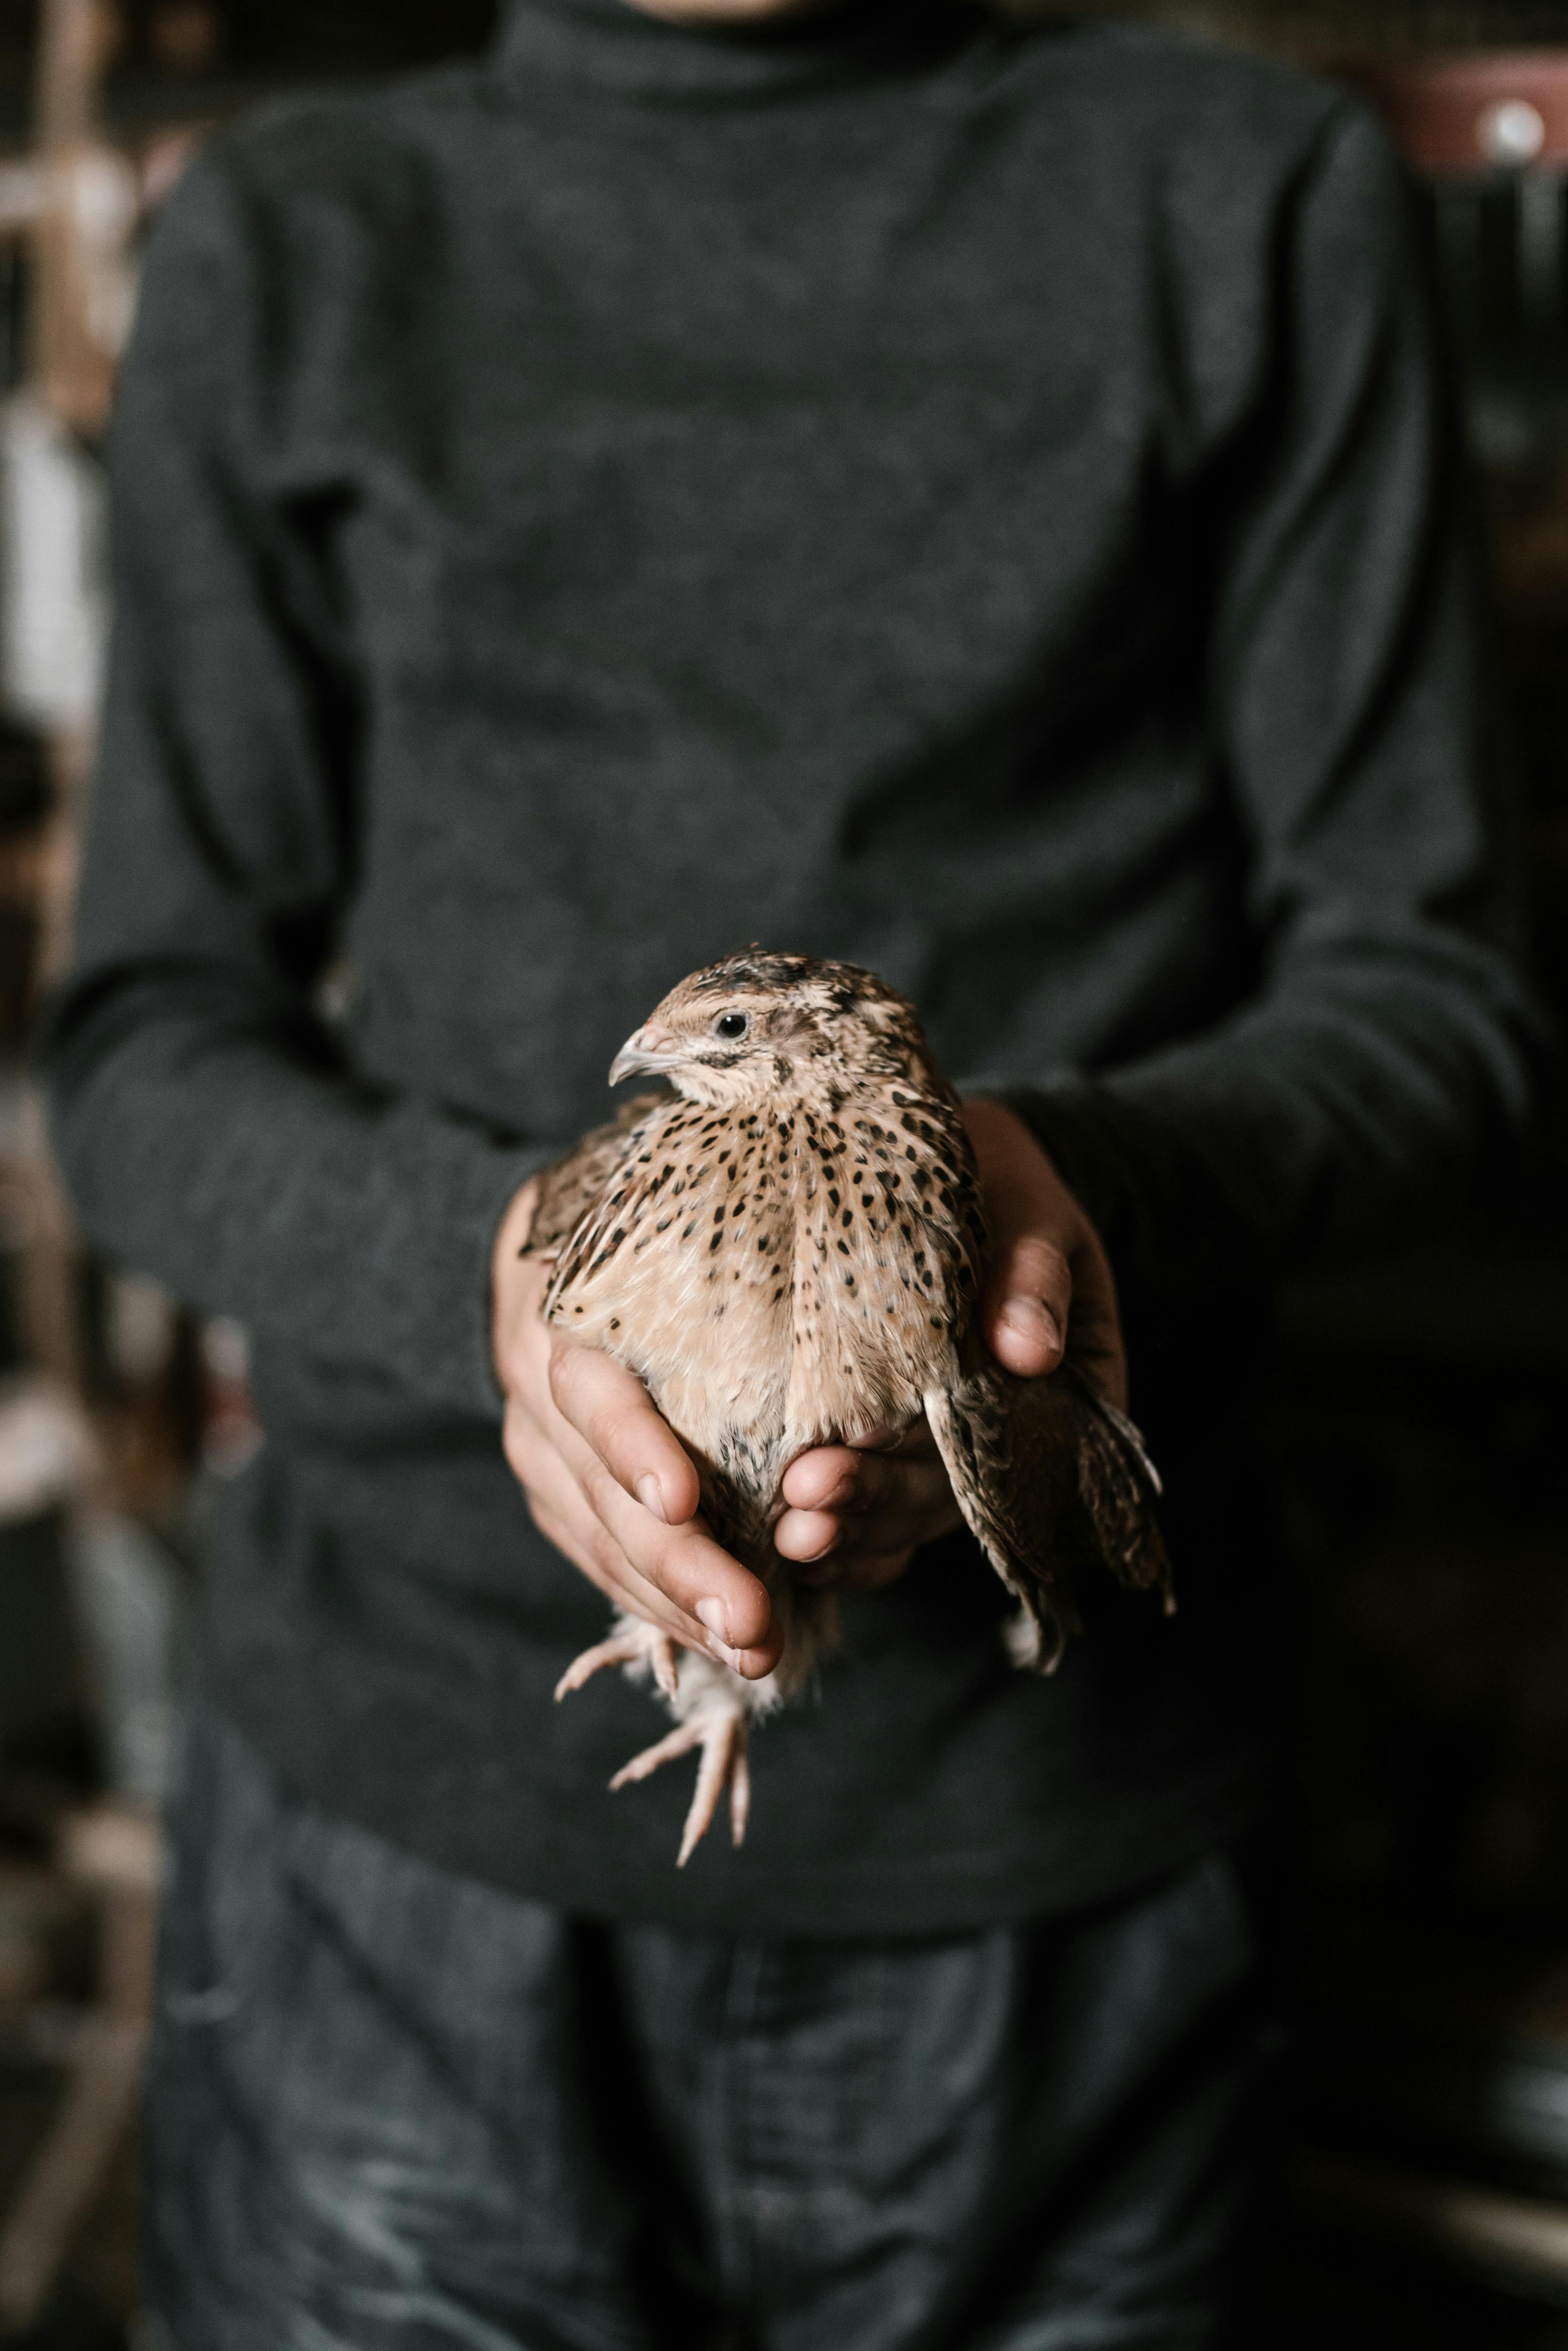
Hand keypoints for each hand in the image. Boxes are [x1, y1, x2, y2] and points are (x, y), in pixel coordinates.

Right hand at [492, 1182, 781, 1680]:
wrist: (561, 1245)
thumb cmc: (671, 1221)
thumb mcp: (713, 1213)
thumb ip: (810, 1262)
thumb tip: (989, 1329)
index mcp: (574, 1308)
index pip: (590, 1383)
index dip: (631, 1443)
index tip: (682, 1500)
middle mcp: (540, 1382)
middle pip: (602, 1488)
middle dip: (679, 1565)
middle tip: (753, 1622)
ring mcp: (539, 1445)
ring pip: (600, 1540)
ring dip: (677, 1605)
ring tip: (756, 1650)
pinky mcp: (552, 1492)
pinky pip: (599, 1562)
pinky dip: (661, 1606)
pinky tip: (721, 1641)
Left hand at [772, 1097, 1125, 1588]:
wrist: (943, 1172)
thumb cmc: (993, 1182)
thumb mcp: (1029, 1208)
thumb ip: (1032, 1269)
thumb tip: (1030, 1350)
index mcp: (1065, 1393)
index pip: (1016, 1447)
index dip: (949, 1462)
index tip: (871, 1441)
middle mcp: (1004, 1441)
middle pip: (946, 1496)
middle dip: (876, 1500)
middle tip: (805, 1492)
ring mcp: (939, 1458)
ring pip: (898, 1520)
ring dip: (843, 1531)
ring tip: (784, 1528)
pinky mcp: (880, 1457)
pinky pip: (861, 1520)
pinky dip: (826, 1540)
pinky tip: (770, 1539)